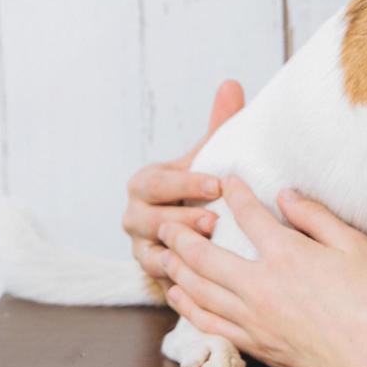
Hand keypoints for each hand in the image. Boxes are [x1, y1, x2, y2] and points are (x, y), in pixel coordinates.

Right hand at [122, 79, 244, 280]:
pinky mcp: (153, 276)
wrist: (196, 225)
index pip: (156, 182)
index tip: (217, 185)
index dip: (185, 184)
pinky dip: (180, 282)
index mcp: (145, 183)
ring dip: (180, 253)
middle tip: (215, 222)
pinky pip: (162, 282)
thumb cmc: (203, 184)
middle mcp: (134, 216)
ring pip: (151, 254)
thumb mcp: (209, 155)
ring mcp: (141, 248)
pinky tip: (205, 282)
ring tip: (211, 250)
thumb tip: (232, 84)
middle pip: (147, 220)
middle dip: (181, 220)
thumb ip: (219, 124)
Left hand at [157, 176, 366, 366]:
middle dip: (183, 235)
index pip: (249, 215)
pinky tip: (181, 299)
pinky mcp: (259, 346)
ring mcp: (256, 321)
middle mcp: (261, 287)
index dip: (235, 193)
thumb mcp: (354, 245)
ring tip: (164, 255)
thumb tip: (286, 195)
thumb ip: (315, 217)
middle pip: (205, 257)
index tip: (227, 179)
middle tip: (167, 222)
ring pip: (199, 293)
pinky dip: (189, 309)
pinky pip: (211, 325)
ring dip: (177, 271)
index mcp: (288, 255)